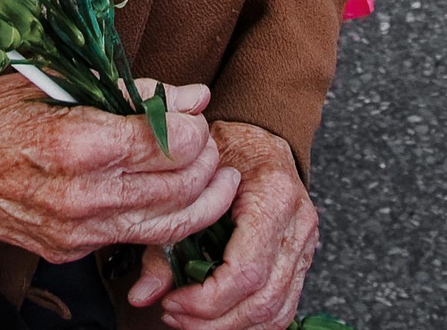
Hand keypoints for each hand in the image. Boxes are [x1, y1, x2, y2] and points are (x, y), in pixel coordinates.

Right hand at [0, 75, 238, 264]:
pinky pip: (136, 239)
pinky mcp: (71, 252)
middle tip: (208, 141)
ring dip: (202, 200)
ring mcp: (77, 231)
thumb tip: (190, 96)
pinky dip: (167, 220)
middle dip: (206, 163)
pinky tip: (175, 196)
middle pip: (178, 188)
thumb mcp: (55, 83)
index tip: (195, 113)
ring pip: (168, 226)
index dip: (194, 128)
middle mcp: (81, 196)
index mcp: (76, 144)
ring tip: (215, 175)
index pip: (168, 144)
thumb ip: (130, 92)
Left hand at [129, 124, 317, 328]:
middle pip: (263, 300)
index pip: (246, 271)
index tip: (172, 303)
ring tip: (191, 320)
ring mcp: (305, 245)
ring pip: (277, 312)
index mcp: (273, 196)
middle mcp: (297, 224)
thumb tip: (141, 295)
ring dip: (231, 326)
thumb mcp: (189, 180)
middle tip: (174, 316)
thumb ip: (165, 238)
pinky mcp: (301, 260)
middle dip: (214, 321)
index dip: (207, 300)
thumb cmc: (224, 149)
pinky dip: (250, 322)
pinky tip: (218, 317)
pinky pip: (284, 308)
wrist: (259, 135)